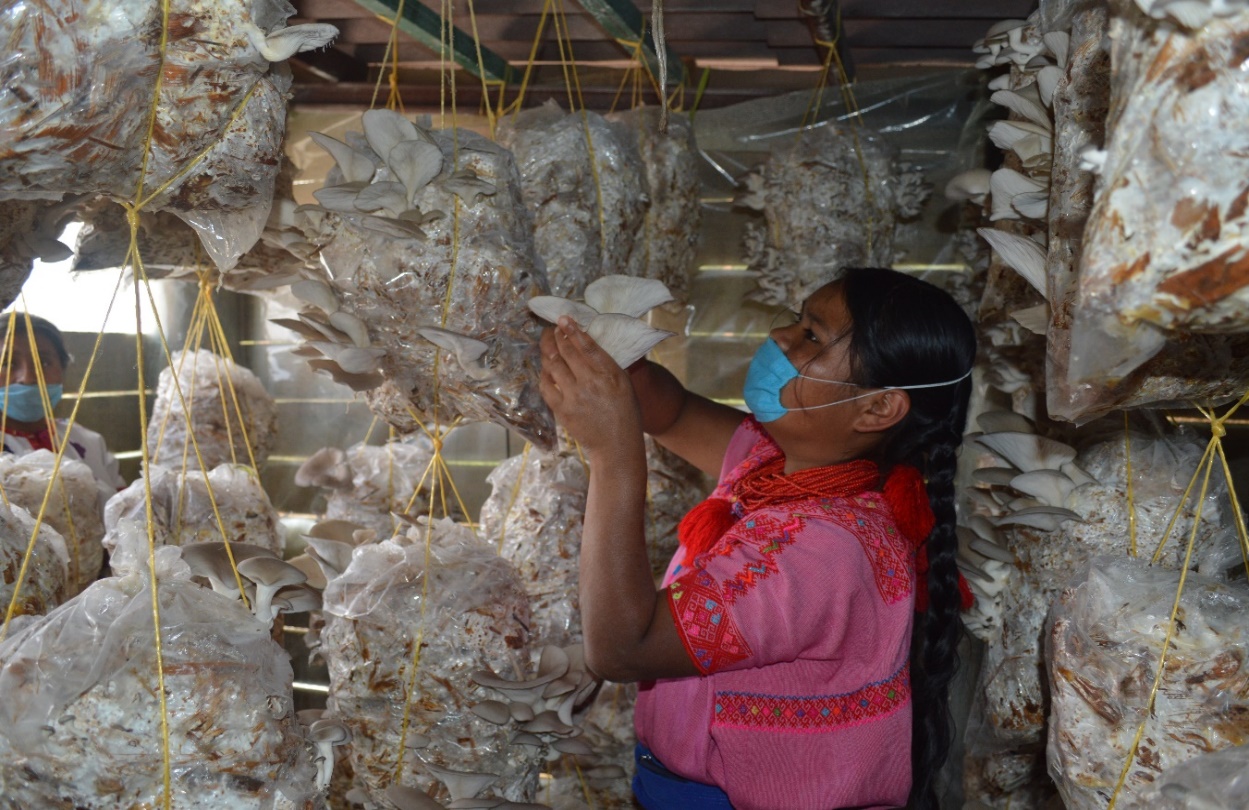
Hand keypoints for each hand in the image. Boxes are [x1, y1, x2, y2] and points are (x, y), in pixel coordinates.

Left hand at [539, 317, 642, 459]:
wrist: (616, 445)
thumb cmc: (624, 412)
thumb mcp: (624, 384)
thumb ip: (608, 364)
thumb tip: (586, 342)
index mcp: (610, 374)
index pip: (587, 345)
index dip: (572, 330)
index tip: (564, 319)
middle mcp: (591, 382)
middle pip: (566, 351)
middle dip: (555, 336)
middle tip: (552, 329)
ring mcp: (574, 396)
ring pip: (553, 365)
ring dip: (547, 350)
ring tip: (547, 343)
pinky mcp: (562, 410)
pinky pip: (546, 385)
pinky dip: (544, 373)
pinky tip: (546, 367)